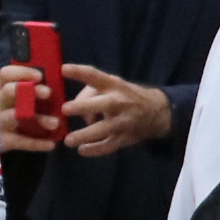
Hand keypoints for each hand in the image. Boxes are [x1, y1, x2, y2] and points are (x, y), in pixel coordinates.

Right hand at [0, 64, 58, 152]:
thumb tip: (52, 82)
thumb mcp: (11, 99)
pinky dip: (37, 143)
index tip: (40, 76)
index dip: (23, 72)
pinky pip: (21, 141)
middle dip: (30, 90)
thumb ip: (27, 90)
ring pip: (17, 117)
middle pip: (9, 91)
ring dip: (38, 119)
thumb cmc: (7, 114)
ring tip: (56, 123)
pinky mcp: (2, 140)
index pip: (6, 74)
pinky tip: (52, 144)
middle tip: (48, 93)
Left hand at [59, 66, 173, 157]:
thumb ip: (90, 93)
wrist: (156, 111)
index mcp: (113, 85)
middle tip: (65, 109)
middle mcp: (119, 101)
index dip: (80, 72)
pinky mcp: (125, 137)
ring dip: (85, 135)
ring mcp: (123, 121)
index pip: (95, 76)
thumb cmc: (124, 95)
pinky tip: (82, 150)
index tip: (63, 69)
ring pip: (104, 129)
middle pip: (103, 104)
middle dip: (84, 106)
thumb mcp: (112, 86)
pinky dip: (95, 150)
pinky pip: (109, 145)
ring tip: (68, 140)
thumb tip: (73, 110)